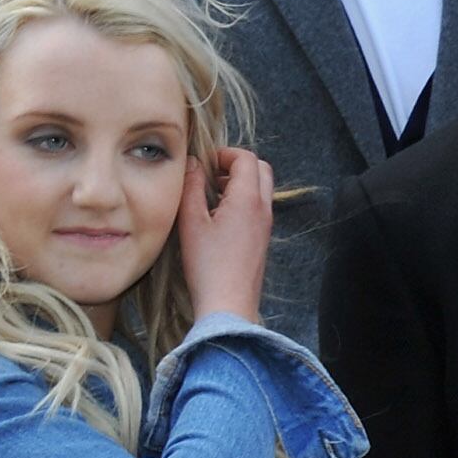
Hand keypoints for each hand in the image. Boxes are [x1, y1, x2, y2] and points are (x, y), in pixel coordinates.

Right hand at [177, 147, 272, 324]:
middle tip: (209, 174)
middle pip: (260, 169)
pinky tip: (217, 215)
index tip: (203, 162)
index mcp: (248, 200)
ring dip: (239, 183)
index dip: (224, 153)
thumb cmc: (208, 265)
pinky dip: (241, 200)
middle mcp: (264, 209)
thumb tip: (193, 163)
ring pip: (261, 189)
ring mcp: (266, 225)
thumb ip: (192, 187)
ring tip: (209, 194)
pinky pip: (257, 207)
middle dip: (236, 164)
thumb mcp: (191, 222)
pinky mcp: (262, 239)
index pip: (247, 158)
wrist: (228, 304)